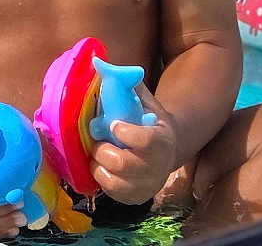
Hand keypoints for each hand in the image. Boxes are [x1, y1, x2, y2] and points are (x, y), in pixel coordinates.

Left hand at [90, 86, 179, 204]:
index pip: (146, 142)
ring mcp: (147, 185)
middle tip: (98, 139)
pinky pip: (112, 193)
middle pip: (124, 165)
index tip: (114, 124)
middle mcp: (158, 167)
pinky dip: (101, 178)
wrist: (163, 149)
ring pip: (115, 183)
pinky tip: (101, 165)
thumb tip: (97, 63)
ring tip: (98, 153)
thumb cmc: (147, 119)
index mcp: (161, 140)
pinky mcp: (135, 197)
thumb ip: (125, 82)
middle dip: (104, 151)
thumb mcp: (143, 99)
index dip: (126, 133)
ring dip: (99, 166)